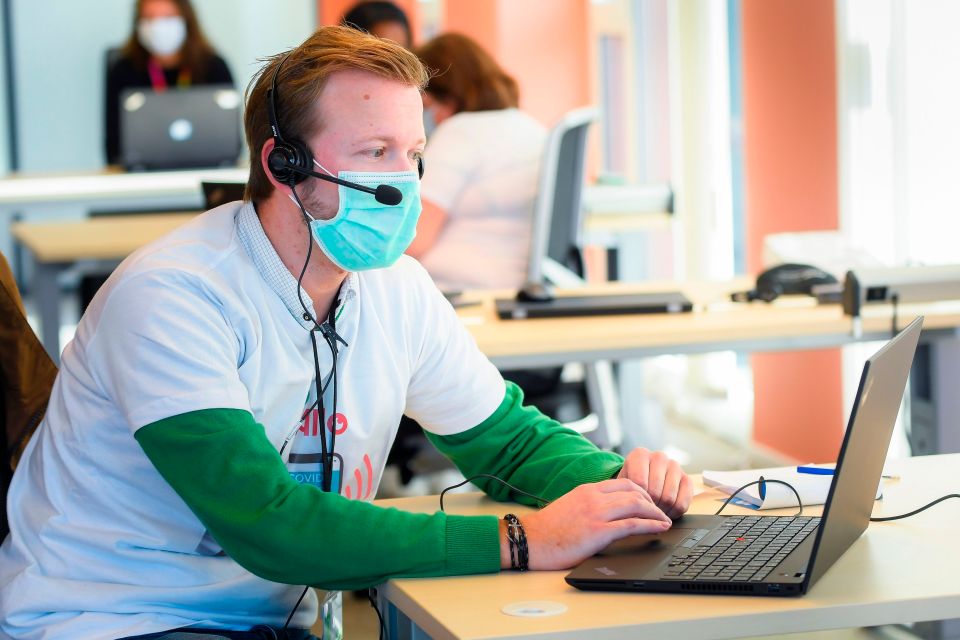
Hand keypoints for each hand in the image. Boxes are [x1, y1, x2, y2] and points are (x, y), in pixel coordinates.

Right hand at [504, 478, 671, 570]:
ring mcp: (596, 513)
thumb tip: (607, 513)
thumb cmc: (547, 529)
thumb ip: (589, 505)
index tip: (650, 502)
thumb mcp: (570, 507)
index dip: (642, 492)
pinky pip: (632, 525)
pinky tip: (659, 528)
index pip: (624, 483)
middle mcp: (594, 497)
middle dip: (653, 502)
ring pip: (637, 505)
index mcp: (587, 490)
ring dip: (656, 513)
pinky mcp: (598, 531)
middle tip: (661, 512)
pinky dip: (650, 525)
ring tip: (665, 522)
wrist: (529, 540)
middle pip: (634, 491)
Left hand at [617, 447, 692, 519]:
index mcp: (640, 454)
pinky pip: (682, 503)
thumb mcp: (622, 485)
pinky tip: (666, 512)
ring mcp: (675, 466)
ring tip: (653, 513)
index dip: (637, 500)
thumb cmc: (630, 484)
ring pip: (669, 498)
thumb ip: (626, 493)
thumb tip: (632, 512)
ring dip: (661, 512)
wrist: (643, 480)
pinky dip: (674, 513)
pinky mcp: (687, 479)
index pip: (640, 483)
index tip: (634, 506)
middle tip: (644, 513)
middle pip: (655, 492)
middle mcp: (659, 457)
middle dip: (649, 508)